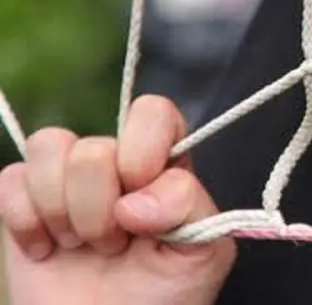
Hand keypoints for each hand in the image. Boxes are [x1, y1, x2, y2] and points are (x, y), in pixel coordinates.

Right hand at [0, 95, 234, 304]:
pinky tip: (46, 250)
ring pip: (48, 146)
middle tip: (113, 244)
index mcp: (164, 166)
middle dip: (98, 210)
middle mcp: (116, 165)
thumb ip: (189, 207)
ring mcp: (67, 182)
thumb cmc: (163, 298)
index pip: (152, 112)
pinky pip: (10, 179)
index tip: (138, 194)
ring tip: (80, 245)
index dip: (141, 146)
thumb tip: (135, 200)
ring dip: (61, 211)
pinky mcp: (23, 204)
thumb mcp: (203, 254)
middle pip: (93, 147)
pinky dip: (24, 222)